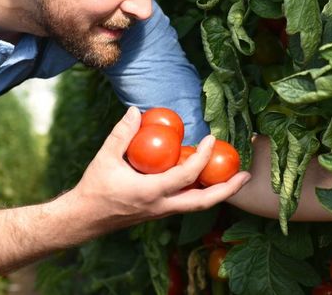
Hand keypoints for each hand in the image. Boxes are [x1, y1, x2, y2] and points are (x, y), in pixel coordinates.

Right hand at [66, 107, 250, 231]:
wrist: (85, 219)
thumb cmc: (95, 188)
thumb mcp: (105, 158)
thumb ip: (121, 134)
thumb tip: (136, 111)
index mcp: (151, 192)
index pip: (185, 176)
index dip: (203, 157)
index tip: (211, 139)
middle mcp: (162, 206)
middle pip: (204, 202)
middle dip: (227, 190)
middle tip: (246, 175)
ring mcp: (163, 212)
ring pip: (198, 205)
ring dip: (219, 192)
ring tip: (236, 178)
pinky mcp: (161, 212)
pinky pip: (187, 203)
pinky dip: (202, 192)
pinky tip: (208, 179)